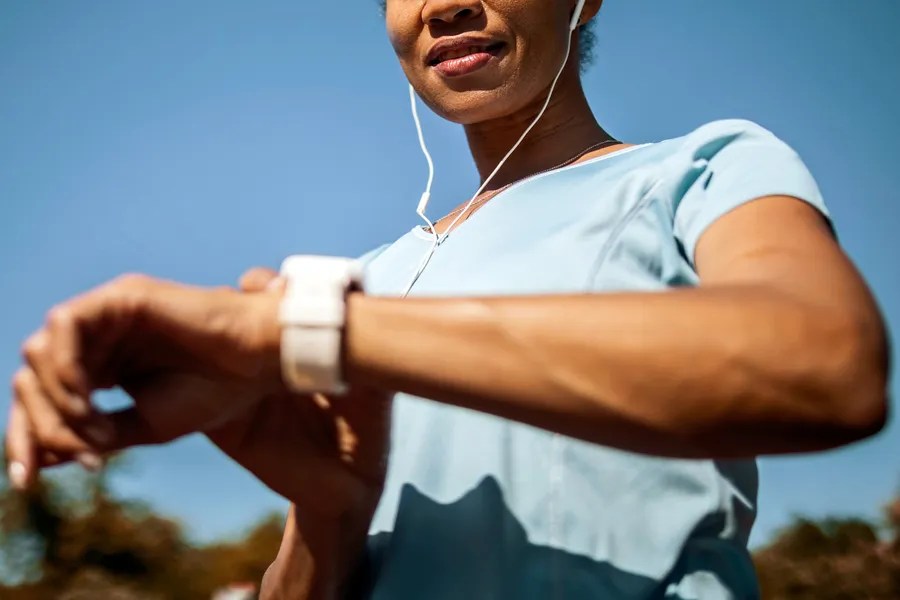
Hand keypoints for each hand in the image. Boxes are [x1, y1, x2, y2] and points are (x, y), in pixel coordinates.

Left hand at [7, 268, 390, 523]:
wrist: (263, 361)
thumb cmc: (218, 392)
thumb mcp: (146, 425)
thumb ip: (94, 436)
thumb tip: (41, 459)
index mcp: (104, 364)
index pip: (42, 398)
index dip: (26, 436)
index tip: (26, 482)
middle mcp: (98, 336)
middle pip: (30, 378)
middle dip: (36, 424)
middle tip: (81, 457)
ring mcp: (108, 313)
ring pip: (40, 353)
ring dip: (55, 400)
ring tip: (94, 430)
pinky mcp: (122, 296)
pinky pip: (66, 326)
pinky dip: (66, 366)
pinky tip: (88, 398)